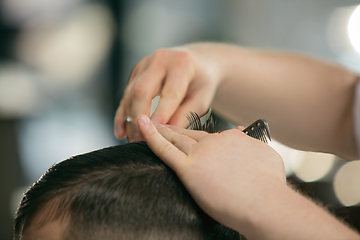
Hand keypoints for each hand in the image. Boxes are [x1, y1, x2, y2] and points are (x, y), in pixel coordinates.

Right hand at [114, 46, 220, 141]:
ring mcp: (144, 64)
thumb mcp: (201, 99)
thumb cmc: (201, 83)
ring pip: (130, 93)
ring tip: (132, 140)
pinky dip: (123, 114)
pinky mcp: (135, 72)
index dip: (161, 114)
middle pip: (142, 90)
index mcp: (181, 63)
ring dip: (129, 119)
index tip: (155, 134)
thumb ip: (183, 115)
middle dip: (138, 118)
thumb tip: (164, 134)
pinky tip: (121, 132)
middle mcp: (160, 59)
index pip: (169, 92)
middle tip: (139, 141)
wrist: (196, 62)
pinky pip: (126, 95)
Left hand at [137, 115, 285, 232]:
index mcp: (231, 138)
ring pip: (176, 138)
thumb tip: (243, 132)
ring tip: (148, 124)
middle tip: (160, 124)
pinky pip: (165, 149)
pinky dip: (151, 136)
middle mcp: (215, 141)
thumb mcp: (266, 155)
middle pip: (189, 133)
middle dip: (174, 129)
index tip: (188, 138)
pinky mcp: (189, 168)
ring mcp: (201, 153)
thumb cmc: (269, 185)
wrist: (266, 204)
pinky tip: (142, 126)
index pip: (208, 135)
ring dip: (161, 130)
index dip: (196, 137)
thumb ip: (251, 142)